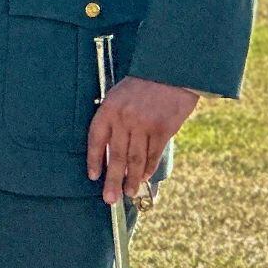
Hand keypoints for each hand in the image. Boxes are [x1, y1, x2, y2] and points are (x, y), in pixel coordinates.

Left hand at [86, 74, 197, 204]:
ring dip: (131, 179)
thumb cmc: (147, 80)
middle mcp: (125, 118)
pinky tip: (145, 177)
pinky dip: (149, 169)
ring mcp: (144, 124)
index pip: (96, 138)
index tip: (93, 176)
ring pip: (135, 160)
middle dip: (112, 180)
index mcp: (110, 106)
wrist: (174, 68)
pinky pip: (153, 155)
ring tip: (128, 193)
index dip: (94, 159)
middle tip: (109, 199)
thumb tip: (112, 149)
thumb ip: (116, 116)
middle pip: (115, 156)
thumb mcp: (123, 92)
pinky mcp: (163, 129)